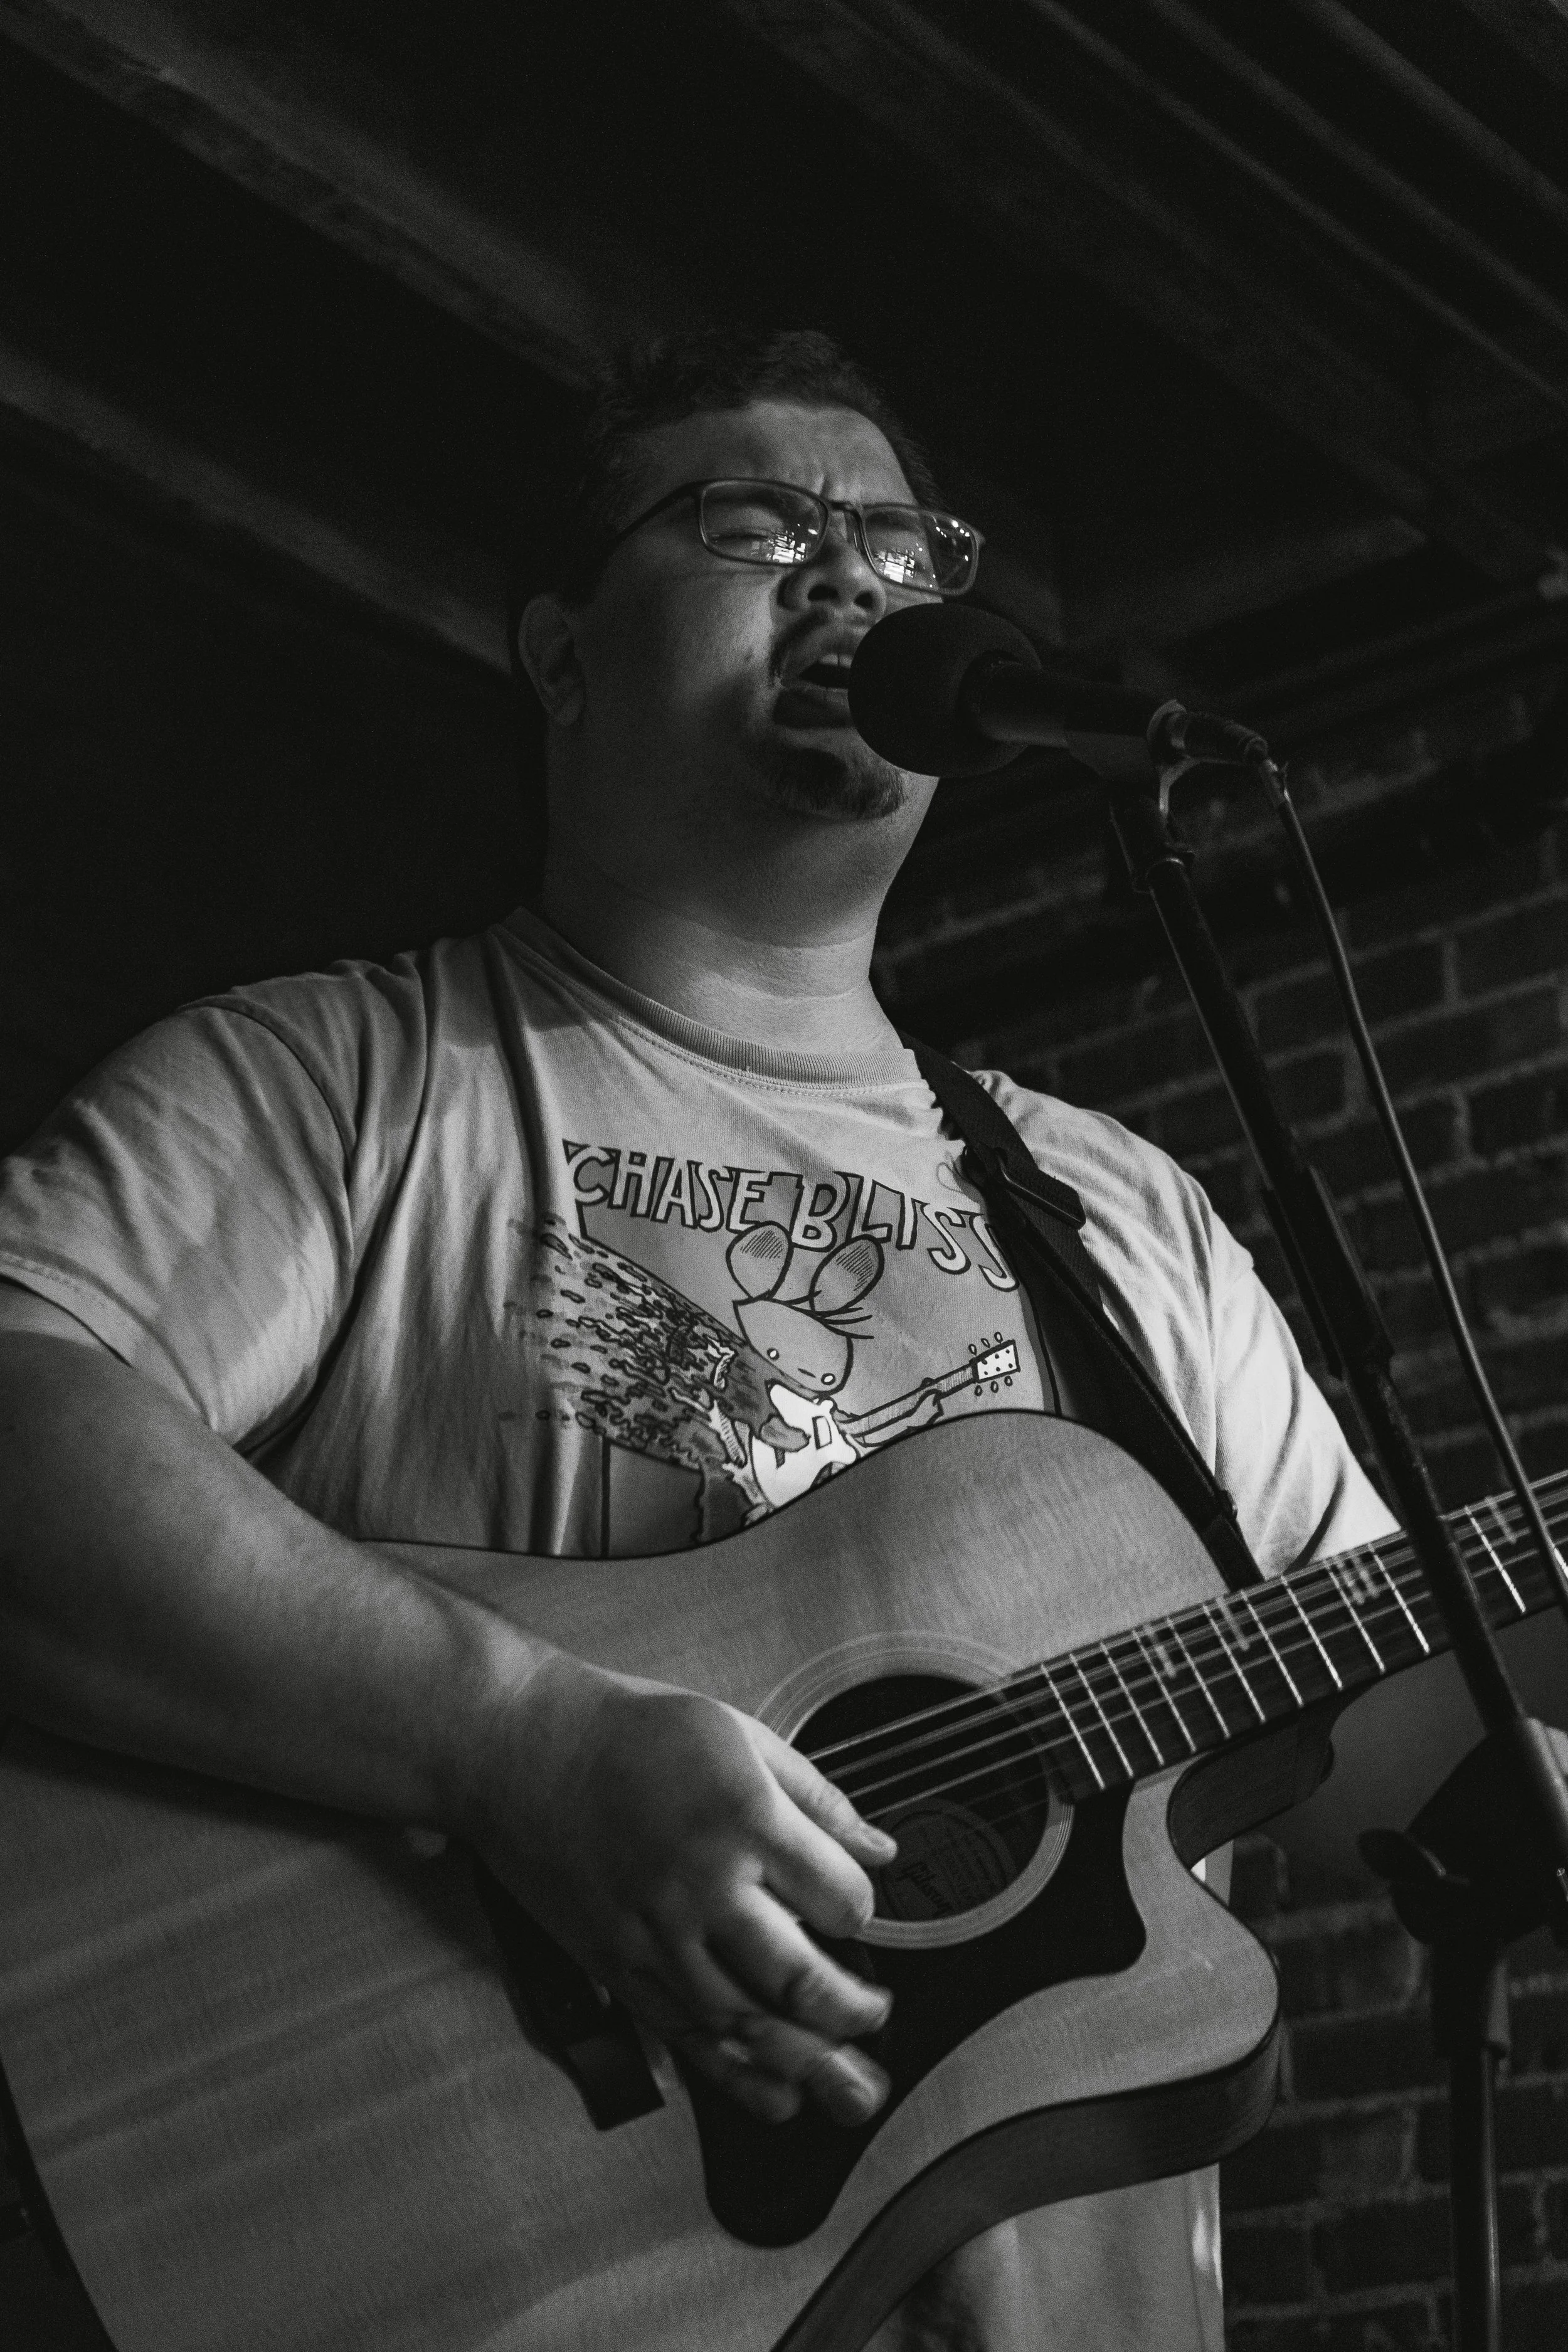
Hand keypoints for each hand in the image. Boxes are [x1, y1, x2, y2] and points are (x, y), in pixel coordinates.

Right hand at [462, 1655, 897, 2125]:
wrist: (524, 1751)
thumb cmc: (630, 1734)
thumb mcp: (741, 1735)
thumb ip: (819, 1798)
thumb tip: (881, 1848)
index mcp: (745, 1818)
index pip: (840, 1897)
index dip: (864, 1912)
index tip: (860, 1912)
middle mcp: (704, 1885)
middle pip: (799, 1979)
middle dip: (852, 2014)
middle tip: (875, 2018)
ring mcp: (657, 1934)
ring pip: (746, 2024)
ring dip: (809, 2064)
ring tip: (851, 2085)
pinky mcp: (618, 1965)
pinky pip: (686, 2037)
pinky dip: (737, 2078)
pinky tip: (779, 2098)